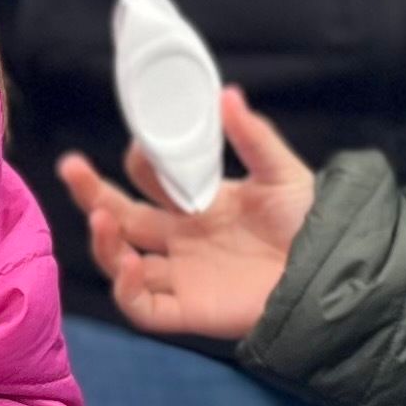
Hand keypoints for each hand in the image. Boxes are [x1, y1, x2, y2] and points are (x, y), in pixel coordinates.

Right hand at [54, 86, 314, 342]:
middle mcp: (183, 238)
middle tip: (71, 164)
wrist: (334, 275)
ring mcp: (182, 275)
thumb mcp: (283, 174)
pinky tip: (131, 263)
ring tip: (99, 215)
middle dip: (92, 191)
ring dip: (103, 239)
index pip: (152, 181)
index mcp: (201, 203)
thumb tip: (225, 94)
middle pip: (123, 217)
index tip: (144, 143)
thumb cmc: (311, 225)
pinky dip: (127, 289)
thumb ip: (253, 138)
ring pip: (122, 261)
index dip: (142, 162)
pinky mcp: (189, 311)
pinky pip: (143, 308)